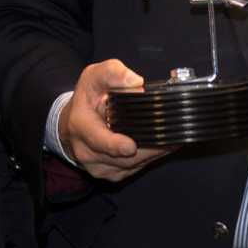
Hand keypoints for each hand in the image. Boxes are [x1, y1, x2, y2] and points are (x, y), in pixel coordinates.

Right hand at [58, 60, 174, 181]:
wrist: (73, 123)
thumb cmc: (87, 98)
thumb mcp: (95, 76)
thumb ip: (114, 73)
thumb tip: (136, 82)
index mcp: (81, 125)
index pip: (98, 139)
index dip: (115, 145)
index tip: (131, 146)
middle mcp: (87, 151)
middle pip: (122, 158)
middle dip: (149, 149)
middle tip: (172, 138)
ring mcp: (98, 166)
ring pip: (131, 166)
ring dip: (153, 154)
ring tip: (174, 140)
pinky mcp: (110, 174)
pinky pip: (133, 170)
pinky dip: (149, 159)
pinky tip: (163, 147)